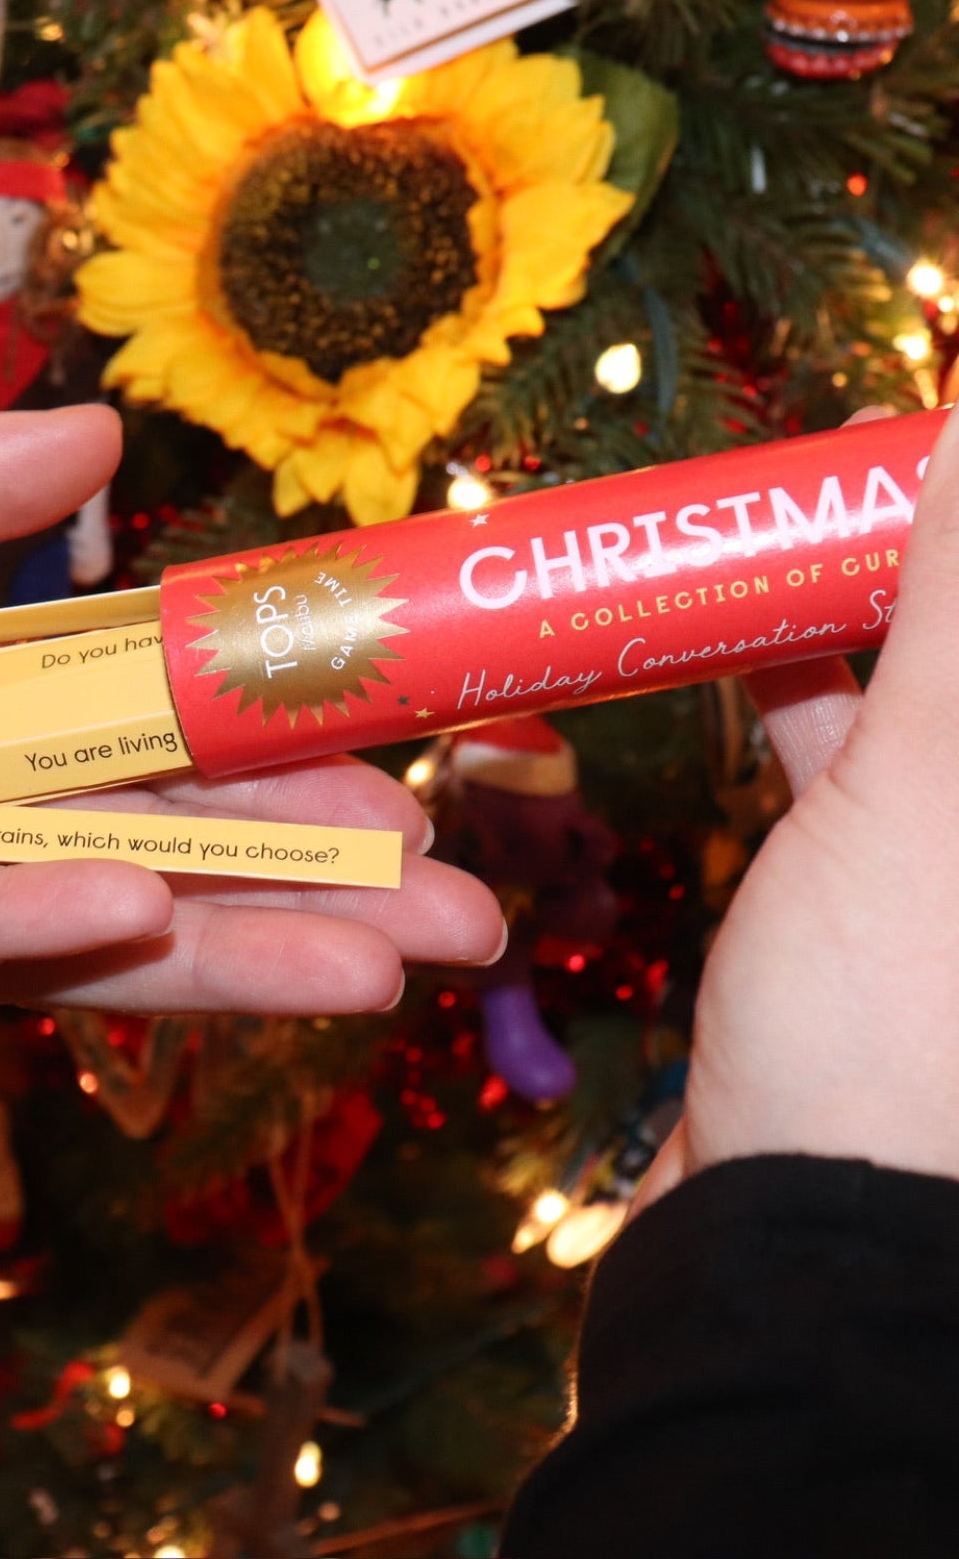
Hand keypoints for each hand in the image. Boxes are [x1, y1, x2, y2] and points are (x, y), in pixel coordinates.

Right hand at [638, 405, 958, 1202]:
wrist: (798, 1243)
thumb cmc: (895, 1023)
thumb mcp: (933, 790)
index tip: (930, 453)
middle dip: (931, 562)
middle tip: (852, 476)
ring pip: (944, 715)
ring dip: (875, 624)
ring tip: (786, 544)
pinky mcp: (908, 922)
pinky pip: (886, 778)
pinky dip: (829, 711)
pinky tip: (756, 668)